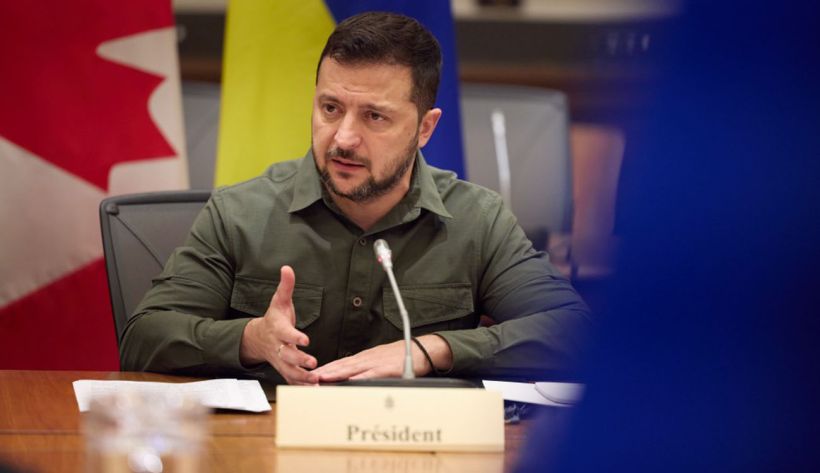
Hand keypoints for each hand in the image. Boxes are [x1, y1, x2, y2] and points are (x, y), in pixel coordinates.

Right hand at [239, 266, 318, 384]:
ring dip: (302, 377)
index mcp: (278, 329)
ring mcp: (280, 360)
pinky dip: (301, 386)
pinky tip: (314, 389)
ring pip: (289, 371)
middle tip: (313, 363)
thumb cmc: (274, 318)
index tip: (305, 339)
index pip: (286, 333)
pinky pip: (291, 379)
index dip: (295, 336)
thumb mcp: (279, 300)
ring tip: (316, 381)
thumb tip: (287, 268)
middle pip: (287, 355)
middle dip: (299, 360)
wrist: (259, 338)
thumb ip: (285, 286)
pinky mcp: (284, 369)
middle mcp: (278, 346)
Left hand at [312, 334, 452, 381]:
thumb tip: (354, 381)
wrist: (423, 350)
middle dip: (323, 372)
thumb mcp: (382, 363)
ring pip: (351, 369)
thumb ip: (368, 371)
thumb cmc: (403, 358)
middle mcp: (367, 359)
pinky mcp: (387, 368)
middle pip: (341, 365)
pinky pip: (370, 374)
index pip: (340, 364)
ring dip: (334, 374)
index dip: (325, 370)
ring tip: (319, 379)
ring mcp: (376, 363)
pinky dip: (358, 378)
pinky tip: (347, 381)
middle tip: (306, 378)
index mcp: (365, 358)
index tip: (311, 375)